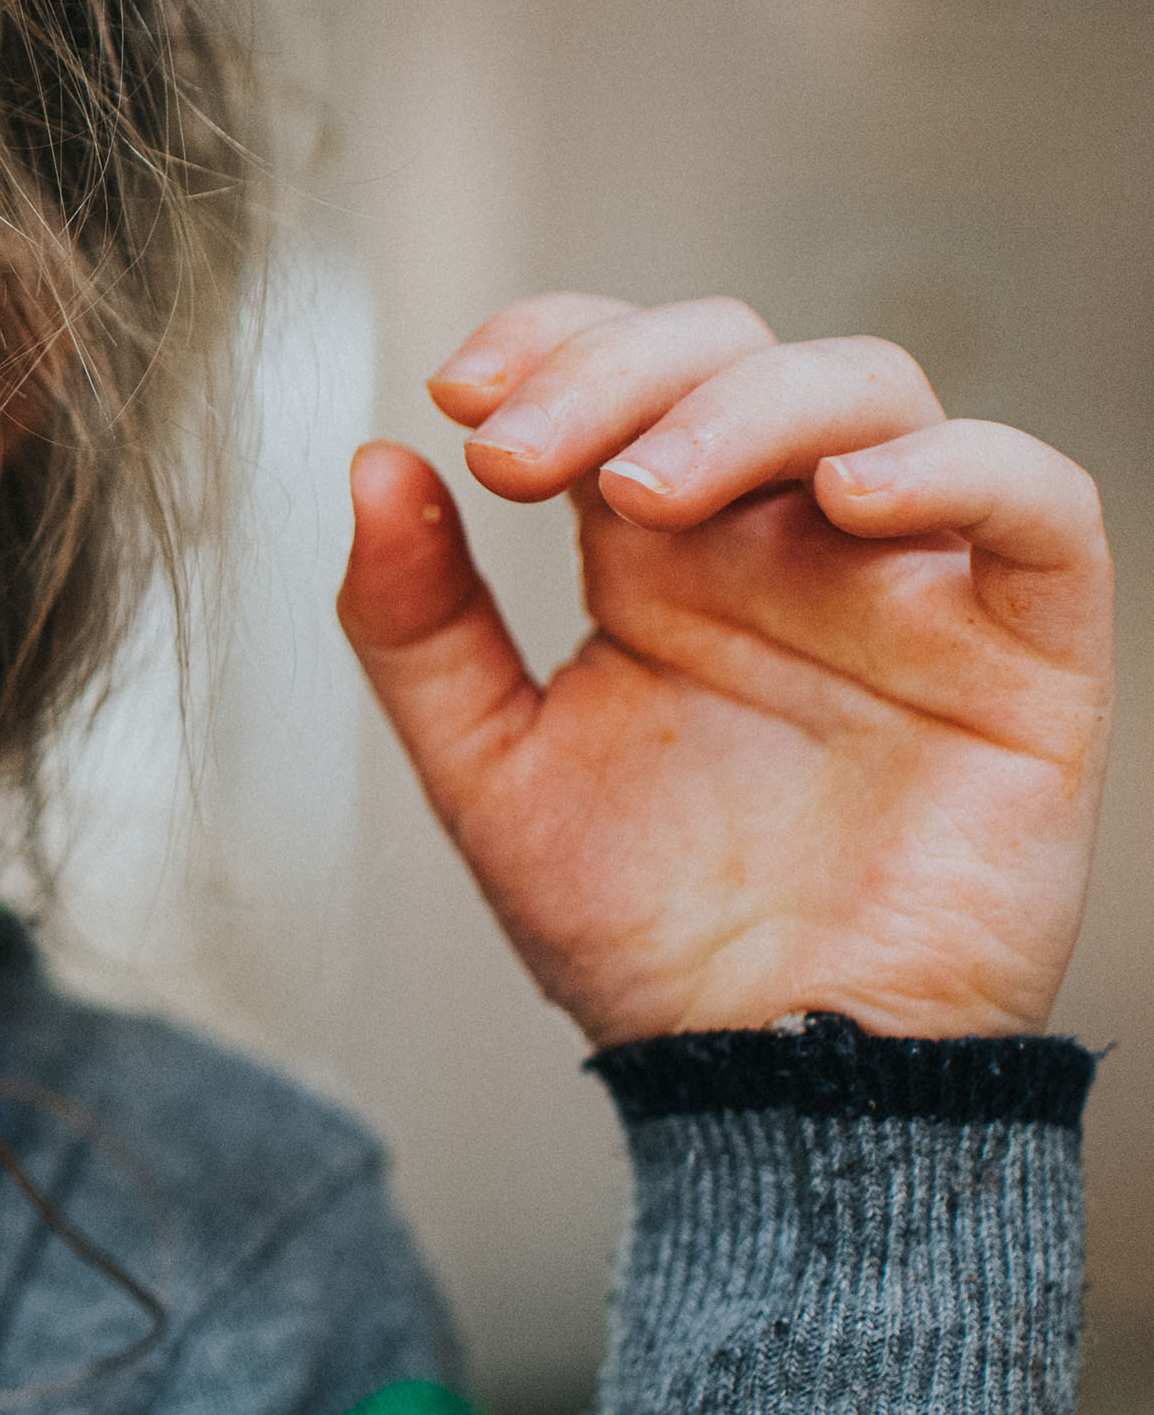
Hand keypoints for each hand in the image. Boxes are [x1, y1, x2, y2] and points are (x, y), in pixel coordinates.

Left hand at [338, 294, 1110, 1046]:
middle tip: (521, 456)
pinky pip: (1040, 506)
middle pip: (733, 357)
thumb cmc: (641, 932)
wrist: (759, 1074)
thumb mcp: (487, 768)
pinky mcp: (1028, 651)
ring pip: (873, 394)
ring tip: (646, 493)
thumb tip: (374, 463)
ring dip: (750, 406)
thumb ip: (417, 624)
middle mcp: (785, 543)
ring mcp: (909, 584)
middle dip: (620, 372)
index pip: (621, 372)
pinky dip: (958, 468)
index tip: (459, 394)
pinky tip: (849, 498)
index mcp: (662, 554)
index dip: (551, 341)